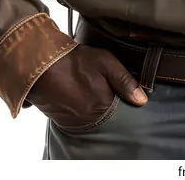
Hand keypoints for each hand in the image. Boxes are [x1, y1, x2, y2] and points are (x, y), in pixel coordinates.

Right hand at [27, 44, 146, 128]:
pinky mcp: (62, 121)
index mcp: (102, 107)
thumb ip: (125, 81)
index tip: (119, 90)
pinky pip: (78, 118)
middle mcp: (89, 120)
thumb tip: (142, 100)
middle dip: (107, 104)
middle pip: (106, 116)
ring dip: (92, 107)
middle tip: (100, 87)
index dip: (121, 99)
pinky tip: (79, 95)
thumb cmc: (75, 61)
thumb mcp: (106, 62)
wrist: (42, 64)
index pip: (120, 110)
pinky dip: (80, 109)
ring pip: (92, 118)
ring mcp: (74, 122)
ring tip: (89, 90)